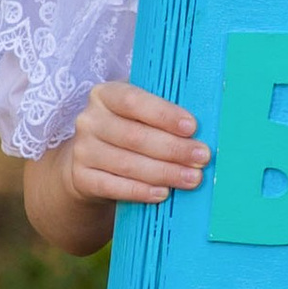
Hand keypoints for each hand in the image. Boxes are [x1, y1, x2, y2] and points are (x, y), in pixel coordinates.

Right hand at [24, 82, 206, 256]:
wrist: (90, 161)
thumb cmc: (128, 131)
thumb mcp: (139, 113)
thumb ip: (163, 113)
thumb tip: (206, 124)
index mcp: (105, 95)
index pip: (133, 100)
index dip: (164, 114)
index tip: (193, 127)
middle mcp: (89, 120)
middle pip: (134, 136)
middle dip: (173, 149)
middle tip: (202, 158)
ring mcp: (82, 150)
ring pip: (127, 164)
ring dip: (164, 172)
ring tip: (192, 178)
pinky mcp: (81, 177)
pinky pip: (113, 186)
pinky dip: (140, 191)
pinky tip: (163, 193)